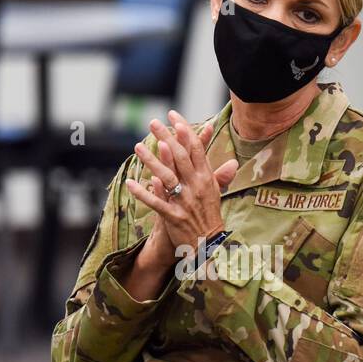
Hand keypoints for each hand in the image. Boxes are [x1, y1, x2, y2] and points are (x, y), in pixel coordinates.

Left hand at [126, 110, 237, 259]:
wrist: (209, 246)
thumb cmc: (210, 217)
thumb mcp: (216, 194)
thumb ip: (218, 175)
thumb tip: (233, 162)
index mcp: (206, 179)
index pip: (196, 149)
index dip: (184, 131)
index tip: (173, 116)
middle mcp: (196, 187)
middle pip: (179, 157)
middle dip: (165, 137)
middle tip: (152, 122)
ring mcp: (184, 202)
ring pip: (166, 176)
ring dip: (150, 160)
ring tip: (137, 146)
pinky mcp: (173, 216)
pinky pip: (155, 202)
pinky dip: (142, 192)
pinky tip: (129, 182)